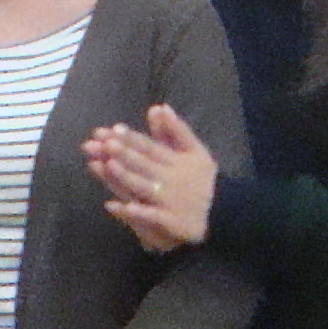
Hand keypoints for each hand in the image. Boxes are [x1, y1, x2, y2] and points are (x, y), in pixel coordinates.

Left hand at [83, 105, 216, 250]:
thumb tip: (158, 107)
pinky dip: (133, 212)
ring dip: (125, 176)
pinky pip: (149, 216)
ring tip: (107, 165)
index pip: (149, 147)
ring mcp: (169, 200)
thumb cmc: (202, 179)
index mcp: (175, 160)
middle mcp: (170, 178)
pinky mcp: (170, 221)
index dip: (131, 139)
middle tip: (103, 143)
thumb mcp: (194, 151)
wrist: (225, 211)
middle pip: (143, 164)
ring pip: (143, 186)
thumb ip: (175, 131)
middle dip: (123, 153)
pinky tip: (112, 206)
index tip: (111, 130)